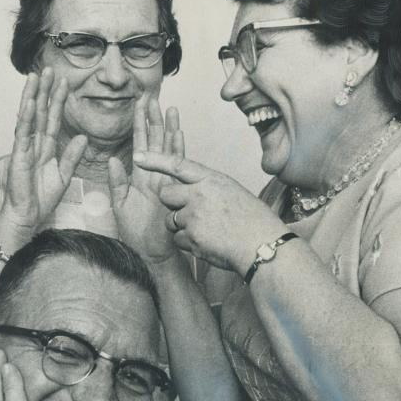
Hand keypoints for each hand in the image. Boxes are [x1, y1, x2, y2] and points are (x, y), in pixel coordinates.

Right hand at [0, 68, 87, 240]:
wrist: (28, 217)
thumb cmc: (41, 199)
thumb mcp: (64, 175)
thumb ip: (72, 156)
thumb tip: (83, 137)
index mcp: (46, 148)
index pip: (53, 119)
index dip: (58, 100)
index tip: (65, 82)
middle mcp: (34, 144)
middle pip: (40, 112)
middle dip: (44, 90)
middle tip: (48, 69)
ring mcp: (25, 148)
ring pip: (29, 117)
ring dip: (32, 96)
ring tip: (35, 76)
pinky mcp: (18, 156)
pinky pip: (22, 133)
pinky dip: (25, 117)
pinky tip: (28, 102)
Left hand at [108, 98, 184, 266]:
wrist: (151, 253)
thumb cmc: (136, 235)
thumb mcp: (120, 205)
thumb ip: (117, 182)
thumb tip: (113, 160)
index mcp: (140, 177)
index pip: (140, 144)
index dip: (138, 124)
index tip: (138, 104)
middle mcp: (154, 175)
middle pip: (154, 141)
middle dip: (153, 119)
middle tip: (152, 97)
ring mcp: (165, 181)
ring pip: (167, 149)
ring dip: (168, 128)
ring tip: (169, 108)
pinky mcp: (172, 191)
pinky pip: (176, 167)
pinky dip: (177, 148)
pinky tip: (178, 132)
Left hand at [131, 151, 283, 273]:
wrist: (262, 244)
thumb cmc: (252, 219)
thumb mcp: (232, 191)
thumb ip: (208, 188)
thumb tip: (191, 191)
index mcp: (211, 179)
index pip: (178, 165)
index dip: (156, 160)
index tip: (138, 156)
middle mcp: (199, 195)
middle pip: (166, 195)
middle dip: (172, 205)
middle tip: (192, 214)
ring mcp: (194, 217)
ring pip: (171, 221)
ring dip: (182, 227)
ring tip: (208, 231)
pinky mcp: (192, 238)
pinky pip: (178, 240)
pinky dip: (189, 244)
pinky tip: (208, 244)